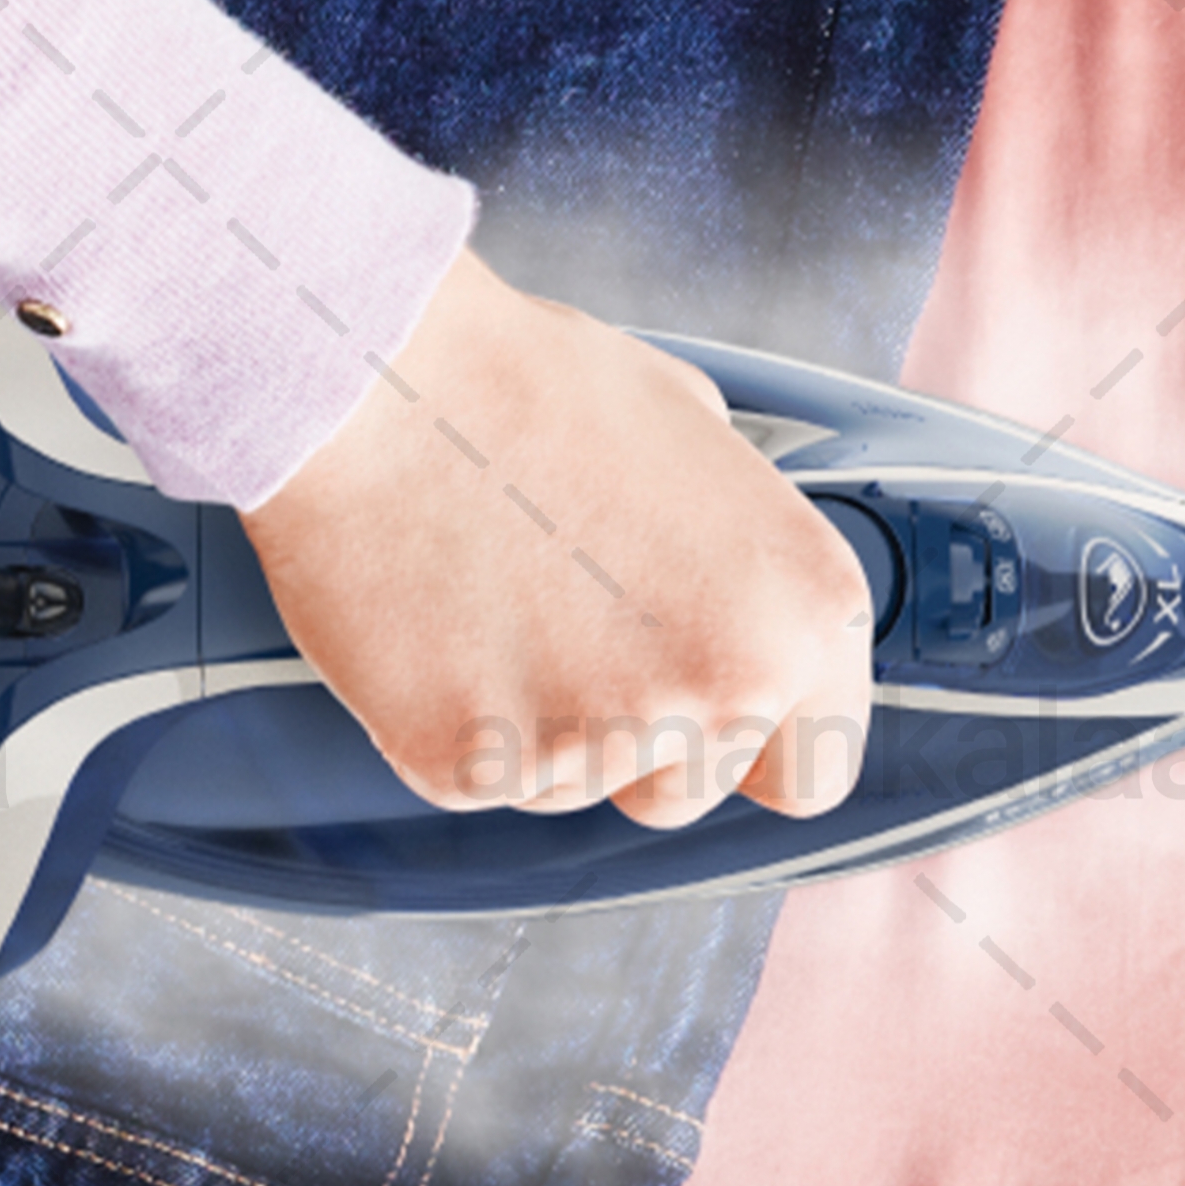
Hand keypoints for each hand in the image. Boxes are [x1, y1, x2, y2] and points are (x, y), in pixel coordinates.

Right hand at [237, 247, 877, 825]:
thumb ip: (734, 546)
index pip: (809, 770)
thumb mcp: (693, 432)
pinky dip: (443, 721)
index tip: (692, 709)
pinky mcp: (471, 763)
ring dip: (528, 724)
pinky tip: (433, 628)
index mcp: (800, 610)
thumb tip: (714, 585)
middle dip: (622, 736)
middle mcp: (718, 686)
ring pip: (564, 788)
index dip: (744, 743)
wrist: (375, 392)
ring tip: (486, 602)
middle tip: (558, 628)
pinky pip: (470, 776)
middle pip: (676, 796)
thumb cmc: (519, 389)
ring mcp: (594, 738)